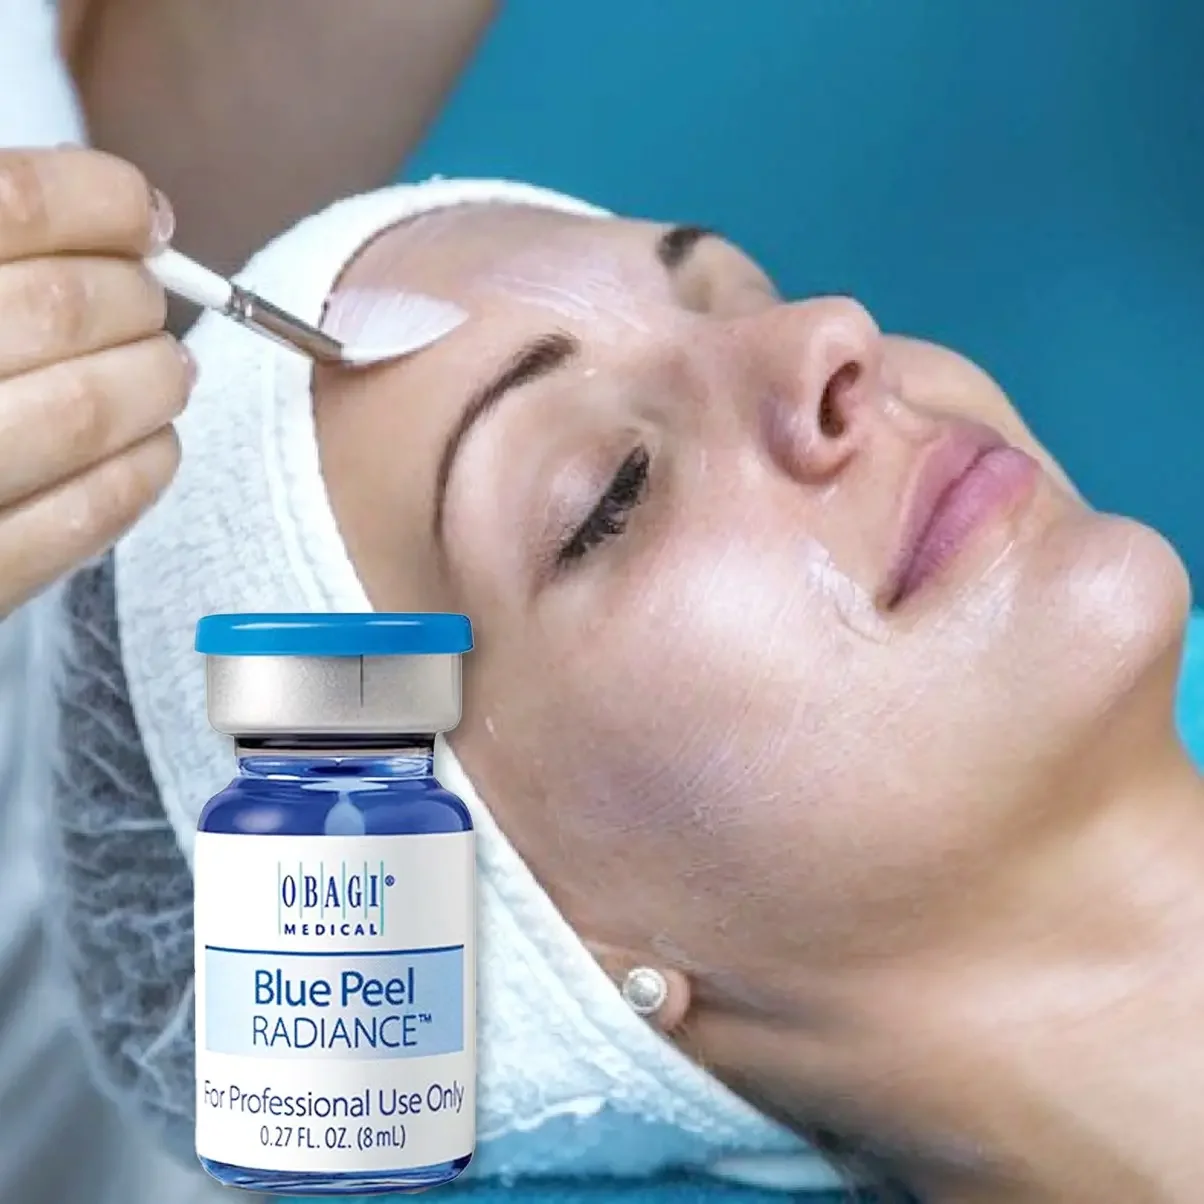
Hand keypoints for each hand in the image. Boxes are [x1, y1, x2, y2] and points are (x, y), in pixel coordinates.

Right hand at [0, 147, 190, 617]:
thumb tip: (120, 213)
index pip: (12, 205)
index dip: (102, 203)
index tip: (144, 219)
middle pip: (61, 308)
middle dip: (135, 298)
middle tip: (147, 304)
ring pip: (86, 411)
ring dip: (153, 382)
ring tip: (165, 371)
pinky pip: (80, 518)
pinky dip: (139, 470)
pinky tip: (150, 445)